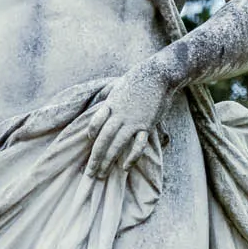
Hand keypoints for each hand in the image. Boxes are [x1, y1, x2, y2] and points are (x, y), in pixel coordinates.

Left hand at [85, 61, 173, 179]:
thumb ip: (108, 95)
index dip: (91, 132)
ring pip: (117, 145)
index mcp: (110, 105)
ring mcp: (133, 121)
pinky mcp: (147, 126)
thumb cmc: (138, 78)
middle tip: (90, 173)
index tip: (88, 142)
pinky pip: (138, 145)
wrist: (159, 75)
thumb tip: (101, 102)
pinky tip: (125, 167)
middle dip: (95, 158)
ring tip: (102, 174)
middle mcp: (119, 115)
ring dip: (108, 160)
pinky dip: (131, 157)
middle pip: (103, 139)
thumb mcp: (117, 85)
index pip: (95, 123)